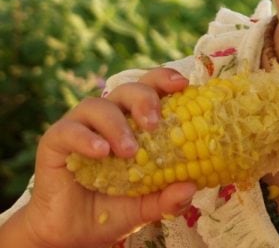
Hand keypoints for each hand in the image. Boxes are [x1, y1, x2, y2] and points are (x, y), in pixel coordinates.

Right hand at [2, 68, 196, 247]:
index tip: (183, 84)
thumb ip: (168, 199)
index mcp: (135, 121)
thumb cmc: (114, 210)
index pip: (151, 87)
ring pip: (98, 106)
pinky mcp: (55, 141)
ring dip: (117, 124)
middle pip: (128, 89)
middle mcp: (109, 116)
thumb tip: (190, 188)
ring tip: (129, 151)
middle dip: (144, 99)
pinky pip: (69, 130)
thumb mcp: (147, 206)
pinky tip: (101, 152)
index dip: (165, 79)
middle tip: (155, 123)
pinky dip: (86, 138)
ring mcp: (81, 126)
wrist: (72, 235)